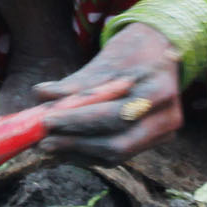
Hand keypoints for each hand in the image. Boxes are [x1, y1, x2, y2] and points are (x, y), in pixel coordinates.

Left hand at [33, 24, 182, 163]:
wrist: (161, 50)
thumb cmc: (133, 50)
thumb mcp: (107, 59)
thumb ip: (76, 83)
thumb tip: (40, 95)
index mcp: (160, 92)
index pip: (116, 115)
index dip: (79, 121)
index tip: (47, 119)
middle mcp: (166, 119)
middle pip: (118, 144)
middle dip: (76, 143)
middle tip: (43, 141)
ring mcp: (161, 134)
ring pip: (116, 155)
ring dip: (78, 153)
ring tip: (48, 146)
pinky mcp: (150, 143)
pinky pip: (116, 156)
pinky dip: (88, 154)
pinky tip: (64, 150)